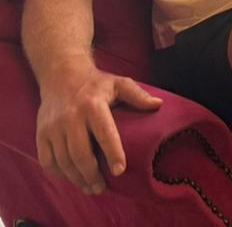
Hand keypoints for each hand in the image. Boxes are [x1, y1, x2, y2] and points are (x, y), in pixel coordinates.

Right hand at [35, 65, 161, 194]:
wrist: (61, 75)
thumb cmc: (96, 83)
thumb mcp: (119, 83)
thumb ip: (138, 95)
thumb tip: (158, 105)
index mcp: (93, 105)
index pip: (104, 134)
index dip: (112, 153)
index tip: (120, 171)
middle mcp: (70, 117)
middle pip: (80, 153)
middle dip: (92, 174)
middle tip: (103, 188)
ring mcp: (53, 127)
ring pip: (63, 160)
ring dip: (76, 178)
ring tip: (90, 188)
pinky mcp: (41, 134)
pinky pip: (48, 160)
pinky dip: (60, 173)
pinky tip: (72, 178)